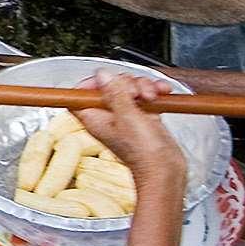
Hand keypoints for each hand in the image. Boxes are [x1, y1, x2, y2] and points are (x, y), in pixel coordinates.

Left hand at [75, 73, 189, 191]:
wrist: (165, 170)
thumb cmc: (143, 153)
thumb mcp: (126, 117)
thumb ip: (114, 94)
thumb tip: (102, 75)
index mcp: (95, 118)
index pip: (79, 96)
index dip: (89, 84)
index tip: (105, 79)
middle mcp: (109, 117)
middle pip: (109, 86)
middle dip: (126, 83)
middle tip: (135, 94)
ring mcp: (127, 116)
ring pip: (130, 88)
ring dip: (144, 86)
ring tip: (151, 97)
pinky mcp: (144, 116)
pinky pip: (146, 96)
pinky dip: (155, 91)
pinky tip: (162, 94)